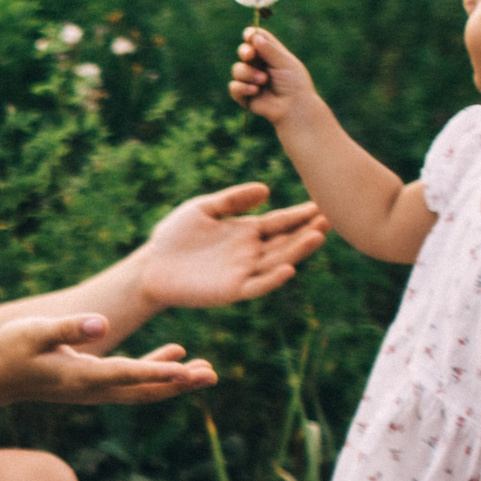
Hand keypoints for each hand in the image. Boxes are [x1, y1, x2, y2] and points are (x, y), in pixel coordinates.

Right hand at [0, 313, 217, 406]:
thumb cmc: (10, 350)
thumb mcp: (34, 332)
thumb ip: (68, 327)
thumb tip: (103, 323)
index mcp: (82, 377)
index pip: (128, 375)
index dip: (159, 372)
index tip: (187, 372)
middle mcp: (95, 389)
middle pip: (146, 390)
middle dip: (179, 384)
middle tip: (211, 375)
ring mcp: (96, 390)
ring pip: (145, 389)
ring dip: (176, 380)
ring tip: (207, 370)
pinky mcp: (95, 383)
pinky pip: (134, 380)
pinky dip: (156, 368)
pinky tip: (176, 352)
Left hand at [136, 183, 327, 310]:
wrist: (150, 266)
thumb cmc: (174, 236)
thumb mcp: (203, 209)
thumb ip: (232, 200)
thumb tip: (266, 190)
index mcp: (246, 231)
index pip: (280, 222)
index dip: (300, 215)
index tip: (322, 204)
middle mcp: (250, 252)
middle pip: (286, 241)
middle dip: (308, 230)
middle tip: (330, 218)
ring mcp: (243, 272)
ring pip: (277, 261)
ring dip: (298, 250)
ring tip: (318, 236)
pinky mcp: (231, 290)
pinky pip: (257, 285)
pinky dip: (273, 278)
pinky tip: (288, 268)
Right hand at [227, 26, 319, 123]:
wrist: (294, 108)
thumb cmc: (294, 84)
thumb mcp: (285, 62)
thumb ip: (270, 49)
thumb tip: (254, 36)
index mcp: (269, 53)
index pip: (256, 39)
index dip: (250, 35)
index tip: (249, 36)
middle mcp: (258, 64)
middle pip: (243, 51)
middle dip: (244, 52)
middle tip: (250, 55)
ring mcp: (249, 79)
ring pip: (237, 69)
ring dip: (248, 74)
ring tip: (263, 80)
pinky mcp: (243, 95)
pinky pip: (234, 87)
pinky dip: (243, 88)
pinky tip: (255, 91)